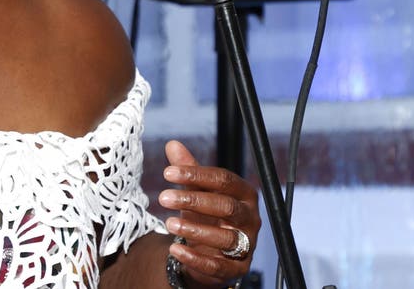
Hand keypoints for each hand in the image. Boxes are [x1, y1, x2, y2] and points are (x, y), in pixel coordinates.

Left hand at [158, 140, 260, 287]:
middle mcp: (250, 218)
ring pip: (225, 237)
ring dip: (195, 230)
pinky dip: (195, 258)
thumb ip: (188, 170)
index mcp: (243, 194)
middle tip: (163, 197)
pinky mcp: (237, 268)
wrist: (210, 250)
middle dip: (193, 201)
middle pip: (227, 207)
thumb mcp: (196, 191)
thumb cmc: (207, 214)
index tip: (167, 173)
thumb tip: (173, 144)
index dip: (196, 175)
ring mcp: (246, 245)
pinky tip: (175, 250)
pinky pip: (218, 266)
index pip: (224, 180)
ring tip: (169, 223)